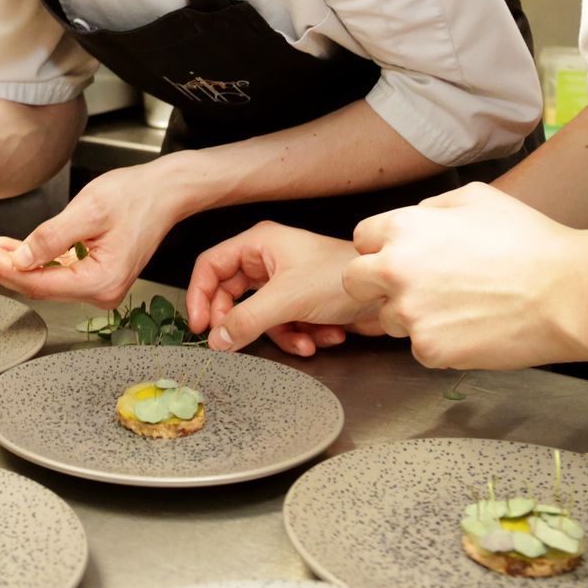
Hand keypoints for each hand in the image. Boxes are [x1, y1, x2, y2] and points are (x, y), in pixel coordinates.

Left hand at [0, 167, 179, 306]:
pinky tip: (8, 248)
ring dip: (13, 264)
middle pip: (39, 285)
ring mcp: (98, 284)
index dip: (4, 270)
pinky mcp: (95, 273)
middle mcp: (101, 291)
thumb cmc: (137, 195)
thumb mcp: (88, 210)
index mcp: (102, 280)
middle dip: (1, 269)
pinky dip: (32, 259)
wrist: (166, 190)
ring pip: (44, 278)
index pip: (40, 283)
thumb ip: (51, 237)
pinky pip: (56, 270)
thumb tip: (19, 259)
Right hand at [185, 221, 369, 353]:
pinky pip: (283, 325)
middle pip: (233, 295)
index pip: (211, 265)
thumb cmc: (342, 277)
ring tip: (302, 340)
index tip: (199, 325)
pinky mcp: (301, 303)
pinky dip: (298, 336)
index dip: (200, 295)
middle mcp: (269, 260)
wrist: (387, 295)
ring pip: (259, 316)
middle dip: (242, 322)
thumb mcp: (288, 300)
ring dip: (280, 334)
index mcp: (260, 244)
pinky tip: (320, 338)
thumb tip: (216, 339)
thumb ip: (247, 320)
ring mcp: (285, 282)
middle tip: (235, 342)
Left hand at [348, 182, 585, 368]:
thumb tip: (416, 219)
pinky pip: (419, 348)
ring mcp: (410, 313)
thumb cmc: (530, 242)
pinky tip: (472, 328)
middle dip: (377, 284)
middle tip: (415, 288)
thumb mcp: (477, 198)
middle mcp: (396, 270)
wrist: (566, 293)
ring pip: (388, 318)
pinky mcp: (429, 349)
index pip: (361, 239)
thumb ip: (432, 208)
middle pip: (355, 282)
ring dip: (412, 316)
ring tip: (459, 307)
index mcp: (404, 229)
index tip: (403, 257)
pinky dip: (440, 343)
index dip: (382, 248)